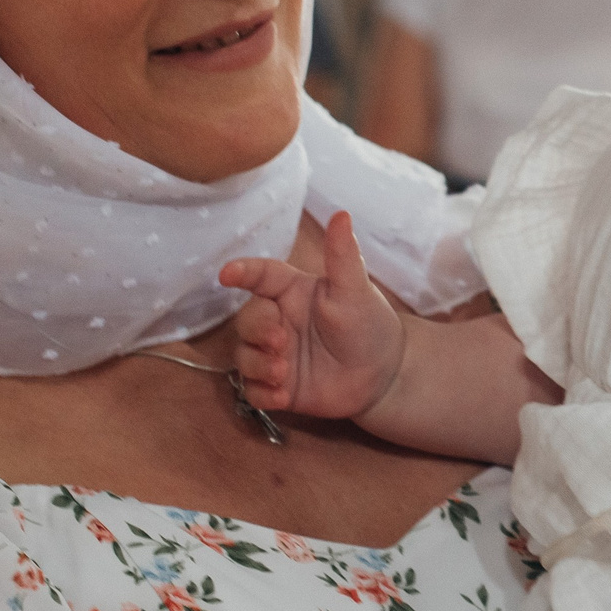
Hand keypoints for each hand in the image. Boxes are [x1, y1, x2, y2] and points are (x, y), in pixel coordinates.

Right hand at [220, 211, 405, 416]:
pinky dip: (261, 393)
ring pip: (243, 356)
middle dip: (257, 331)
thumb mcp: (355, 290)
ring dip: (256, 364)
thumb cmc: (368, 323)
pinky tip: (282, 396)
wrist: (384, 374)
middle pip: (246, 321)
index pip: (260, 276)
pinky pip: (253, 390)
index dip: (242, 272)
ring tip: (282, 372)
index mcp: (292, 292)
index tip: (226, 274)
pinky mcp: (279, 386)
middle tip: (281, 342)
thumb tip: (341, 214)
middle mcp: (278, 321)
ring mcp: (275, 354)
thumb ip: (342, 256)